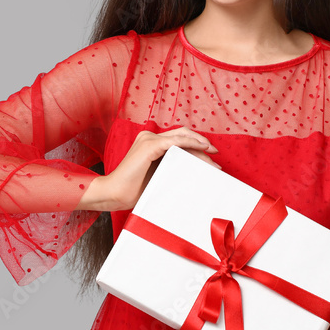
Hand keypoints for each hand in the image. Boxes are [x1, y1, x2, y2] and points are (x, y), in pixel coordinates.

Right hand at [81, 127, 219, 210]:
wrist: (114, 194)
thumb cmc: (133, 190)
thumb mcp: (159, 175)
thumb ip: (172, 168)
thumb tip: (194, 171)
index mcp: (150, 143)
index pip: (178, 139)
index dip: (196, 145)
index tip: (210, 157)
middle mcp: (149, 137)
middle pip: (182, 135)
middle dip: (201, 143)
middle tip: (215, 155)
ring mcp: (149, 139)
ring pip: (181, 137)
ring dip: (199, 144)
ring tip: (212, 155)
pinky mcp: (149, 145)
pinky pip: (175, 141)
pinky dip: (190, 143)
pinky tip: (201, 149)